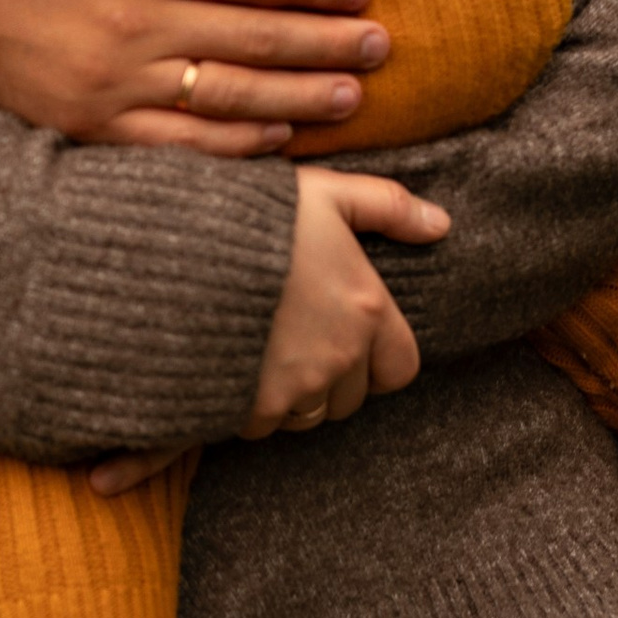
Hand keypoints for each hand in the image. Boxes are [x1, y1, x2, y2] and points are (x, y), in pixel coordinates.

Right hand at [0, 0, 389, 149]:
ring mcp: (116, 81)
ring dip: (302, 98)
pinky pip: (180, 143)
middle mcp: (139, 23)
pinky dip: (235, 143)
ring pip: (232, 96)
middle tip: (381, 46)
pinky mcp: (91, 125)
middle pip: (258, 39)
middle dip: (330, 43)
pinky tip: (278, 138)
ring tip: (351, 96)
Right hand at [243, 167, 447, 434]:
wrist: (177, 251)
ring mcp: (293, 387)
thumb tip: (440, 224)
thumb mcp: (325, 193)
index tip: (350, 339)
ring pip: (306, 415)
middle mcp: (338, 357)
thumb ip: (386, 206)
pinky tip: (231, 370)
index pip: (400, 368)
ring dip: (292, 395)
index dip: (378, 360)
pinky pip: (260, 425)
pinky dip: (249, 406)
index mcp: (366, 310)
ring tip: (263, 356)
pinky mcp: (247, 407)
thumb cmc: (254, 216)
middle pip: (350, 398)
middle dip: (330, 378)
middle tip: (297, 340)